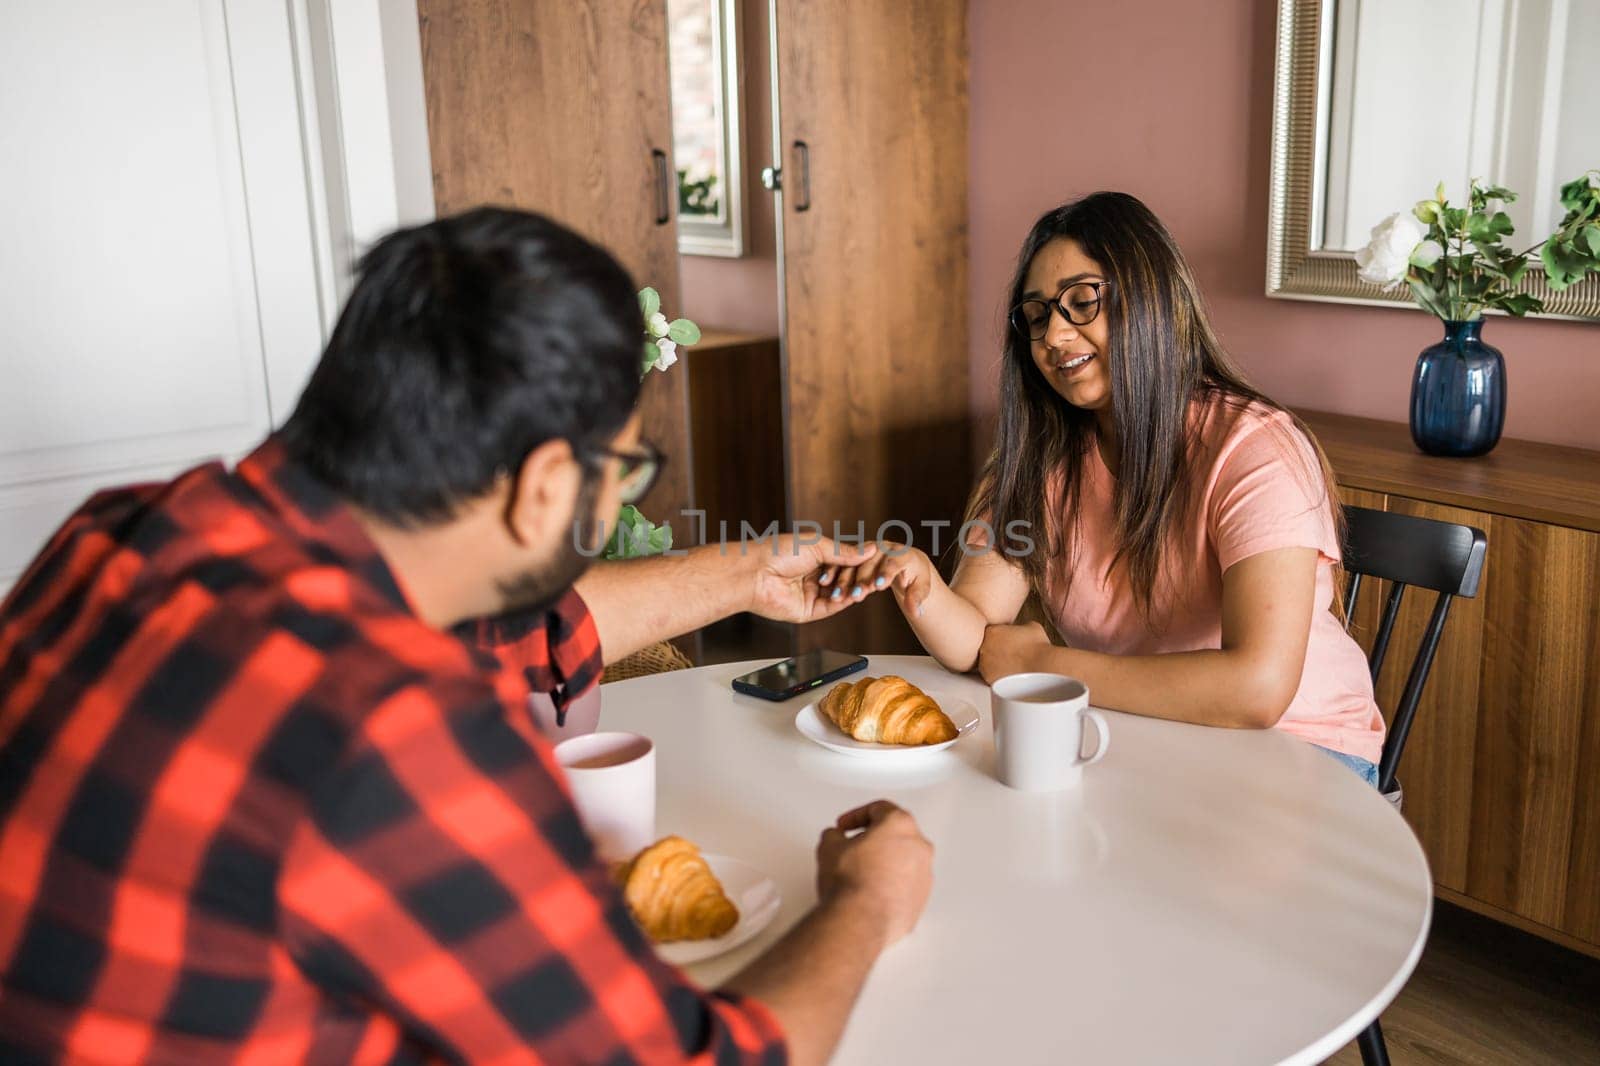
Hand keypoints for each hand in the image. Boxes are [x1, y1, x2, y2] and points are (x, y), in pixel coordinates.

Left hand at [749, 536, 887, 622]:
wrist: (756, 572)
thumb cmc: (779, 552)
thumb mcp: (818, 545)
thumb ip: (845, 551)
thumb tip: (871, 549)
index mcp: (814, 557)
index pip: (844, 561)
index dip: (858, 562)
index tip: (876, 560)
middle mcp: (813, 575)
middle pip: (843, 579)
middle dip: (857, 578)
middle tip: (874, 577)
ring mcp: (810, 593)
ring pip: (839, 594)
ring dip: (852, 590)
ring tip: (866, 587)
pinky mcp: (807, 610)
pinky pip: (830, 607)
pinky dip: (843, 602)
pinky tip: (853, 596)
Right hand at [815, 543, 935, 619]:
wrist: (907, 564)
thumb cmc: (916, 576)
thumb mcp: (920, 587)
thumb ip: (917, 598)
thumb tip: (917, 612)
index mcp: (903, 553)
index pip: (894, 562)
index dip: (886, 573)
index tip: (879, 586)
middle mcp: (885, 548)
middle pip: (871, 563)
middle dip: (862, 580)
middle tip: (856, 596)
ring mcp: (870, 550)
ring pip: (855, 562)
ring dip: (845, 579)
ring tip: (838, 596)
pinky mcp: (858, 554)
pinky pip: (844, 561)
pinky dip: (835, 571)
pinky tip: (826, 583)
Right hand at [816, 800, 932, 947]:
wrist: (860, 920)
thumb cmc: (850, 882)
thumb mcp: (829, 846)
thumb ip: (834, 835)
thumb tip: (836, 839)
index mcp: (900, 824)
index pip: (878, 809)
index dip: (855, 816)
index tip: (844, 827)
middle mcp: (919, 847)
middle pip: (896, 834)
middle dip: (873, 840)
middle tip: (853, 848)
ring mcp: (924, 875)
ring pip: (903, 861)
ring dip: (884, 864)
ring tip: (860, 874)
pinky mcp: (921, 900)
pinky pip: (905, 886)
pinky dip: (890, 886)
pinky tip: (869, 893)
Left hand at [977, 621, 1051, 683]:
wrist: (1041, 668)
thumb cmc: (1038, 647)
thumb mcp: (1031, 626)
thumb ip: (1021, 626)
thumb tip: (1023, 629)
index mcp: (991, 631)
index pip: (991, 632)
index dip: (1001, 637)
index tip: (1008, 641)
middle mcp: (984, 647)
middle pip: (987, 648)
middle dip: (996, 650)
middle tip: (1011, 653)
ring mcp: (984, 665)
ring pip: (987, 663)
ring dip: (996, 664)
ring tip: (1012, 665)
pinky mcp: (989, 679)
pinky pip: (991, 676)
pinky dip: (998, 676)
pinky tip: (1010, 674)